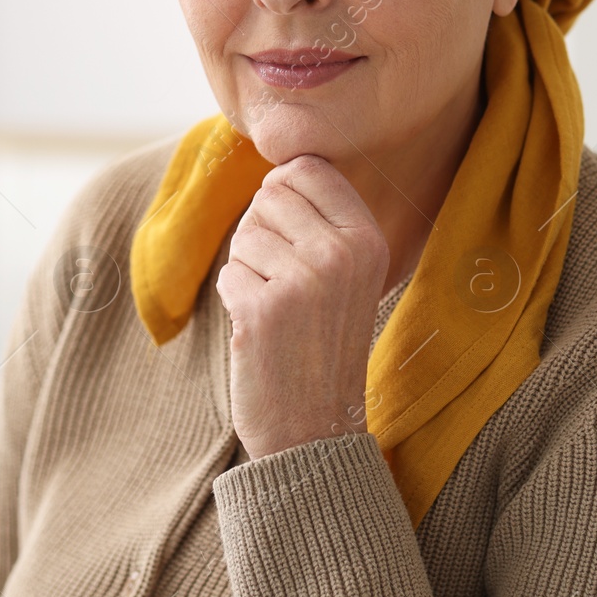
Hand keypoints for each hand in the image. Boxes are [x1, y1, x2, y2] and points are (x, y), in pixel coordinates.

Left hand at [215, 154, 390, 459]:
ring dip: (249, 271)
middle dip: (264, 234)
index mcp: (368, 238)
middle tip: (287, 286)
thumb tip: (279, 169)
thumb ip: (322, 219)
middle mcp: (342, 253)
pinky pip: (228, 273)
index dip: (286, 197)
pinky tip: (262, 332)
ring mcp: (304, 281)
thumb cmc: (323, 342)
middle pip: (270, 195)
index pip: (307, 168)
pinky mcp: (263, 310)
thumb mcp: (348, 274)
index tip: (297, 243)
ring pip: (244, 234)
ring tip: (279, 311)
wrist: (315, 428)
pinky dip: (235, 301)